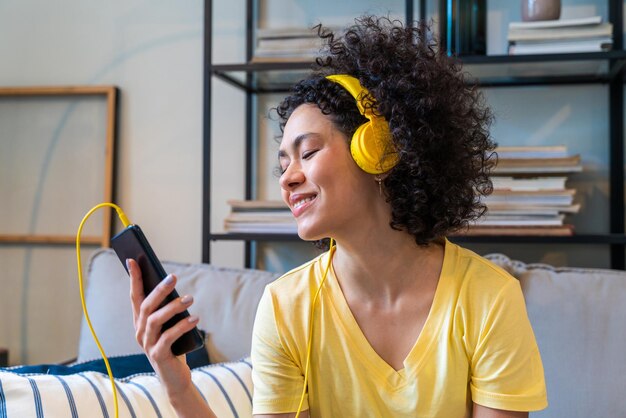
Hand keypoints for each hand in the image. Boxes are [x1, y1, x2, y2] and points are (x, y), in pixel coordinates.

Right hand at [127, 258, 199, 397]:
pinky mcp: (158, 355)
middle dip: (159, 289)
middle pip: (146, 306)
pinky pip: (169, 337)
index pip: (134, 296)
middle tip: (173, 277)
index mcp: (140, 322)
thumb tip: (174, 286)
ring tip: (190, 298)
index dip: (133, 278)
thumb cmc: (174, 346)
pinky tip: (195, 319)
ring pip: (155, 320)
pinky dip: (182, 326)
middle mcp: (140, 331)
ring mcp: (147, 344)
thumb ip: (168, 309)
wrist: (175, 377)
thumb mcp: (169, 325)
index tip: (132, 260)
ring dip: (173, 307)